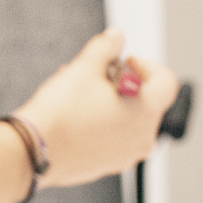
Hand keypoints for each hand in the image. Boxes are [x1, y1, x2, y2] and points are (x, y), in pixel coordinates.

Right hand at [16, 29, 180, 188]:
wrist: (35, 150)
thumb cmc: (63, 110)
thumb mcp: (86, 67)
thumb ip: (107, 47)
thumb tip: (117, 37)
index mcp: (147, 111)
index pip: (166, 82)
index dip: (147, 66)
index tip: (125, 61)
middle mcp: (143, 137)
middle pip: (146, 102)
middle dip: (123, 82)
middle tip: (97, 73)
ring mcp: (127, 155)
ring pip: (128, 120)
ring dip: (111, 102)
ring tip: (82, 90)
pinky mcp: (109, 166)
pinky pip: (114, 139)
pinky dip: (104, 123)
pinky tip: (78, 113)